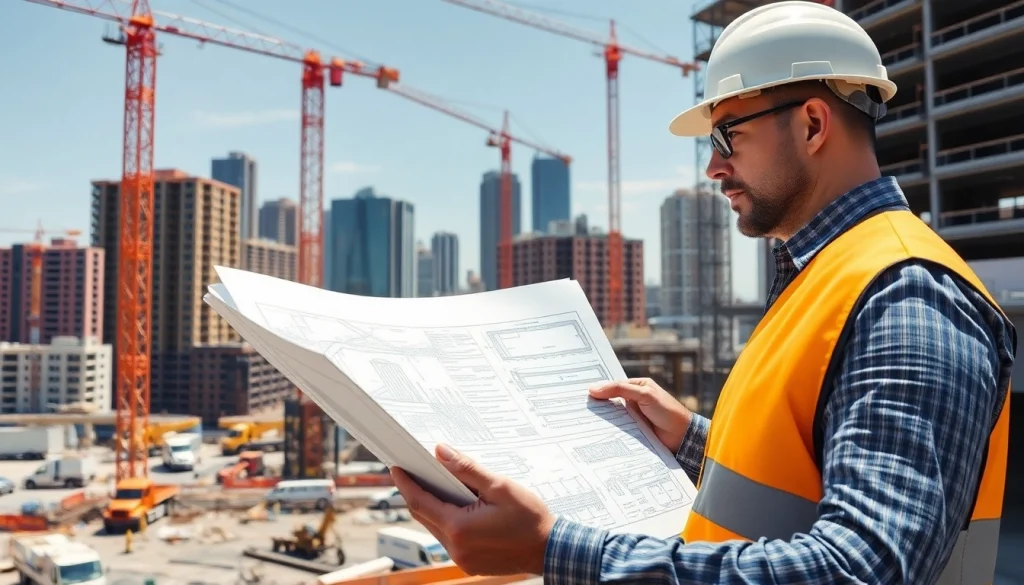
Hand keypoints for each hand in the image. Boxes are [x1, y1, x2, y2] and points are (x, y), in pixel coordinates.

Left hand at [390, 443, 555, 575]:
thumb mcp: (499, 487)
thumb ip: (467, 470)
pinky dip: (447, 520)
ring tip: (436, 485)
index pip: (420, 502)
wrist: (550, 549)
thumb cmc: (530, 519)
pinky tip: (456, 506)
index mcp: (459, 528)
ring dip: (433, 507)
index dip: (405, 484)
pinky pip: (449, 539)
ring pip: (435, 528)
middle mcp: (456, 548)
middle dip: (416, 493)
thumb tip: (441, 453)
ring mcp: (462, 559)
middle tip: (412, 471)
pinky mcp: (469, 563)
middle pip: (424, 516)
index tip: (396, 468)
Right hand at [589, 377, 692, 452]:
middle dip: (597, 405)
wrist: (682, 437)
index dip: (599, 389)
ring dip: (601, 419)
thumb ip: (619, 389)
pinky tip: (595, 433)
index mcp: (637, 387)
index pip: (613, 385)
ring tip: (581, 421)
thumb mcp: (643, 394)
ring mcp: (633, 417)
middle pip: (611, 401)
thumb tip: (593, 389)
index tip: (581, 392)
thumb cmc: (667, 410)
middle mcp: (634, 401)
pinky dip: (608, 431)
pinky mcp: (633, 431)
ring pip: (613, 416)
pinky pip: (618, 429)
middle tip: (576, 407)